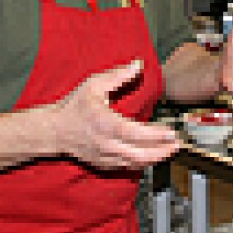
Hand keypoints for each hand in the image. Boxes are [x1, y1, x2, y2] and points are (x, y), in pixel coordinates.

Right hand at [48, 59, 181, 169]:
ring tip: (171, 150)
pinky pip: (127, 168)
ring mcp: (105, 157)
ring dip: (155, 158)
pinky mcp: (103, 164)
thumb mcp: (93, 85)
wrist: (54, 131)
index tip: (171, 132)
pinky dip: (142, 164)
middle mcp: (106, 144)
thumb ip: (118, 75)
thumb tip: (138, 64)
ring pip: (135, 163)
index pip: (135, 133)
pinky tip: (154, 157)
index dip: (155, 135)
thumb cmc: (74, 106)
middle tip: (178, 144)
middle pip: (139, 154)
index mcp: (105, 124)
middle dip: (162, 151)